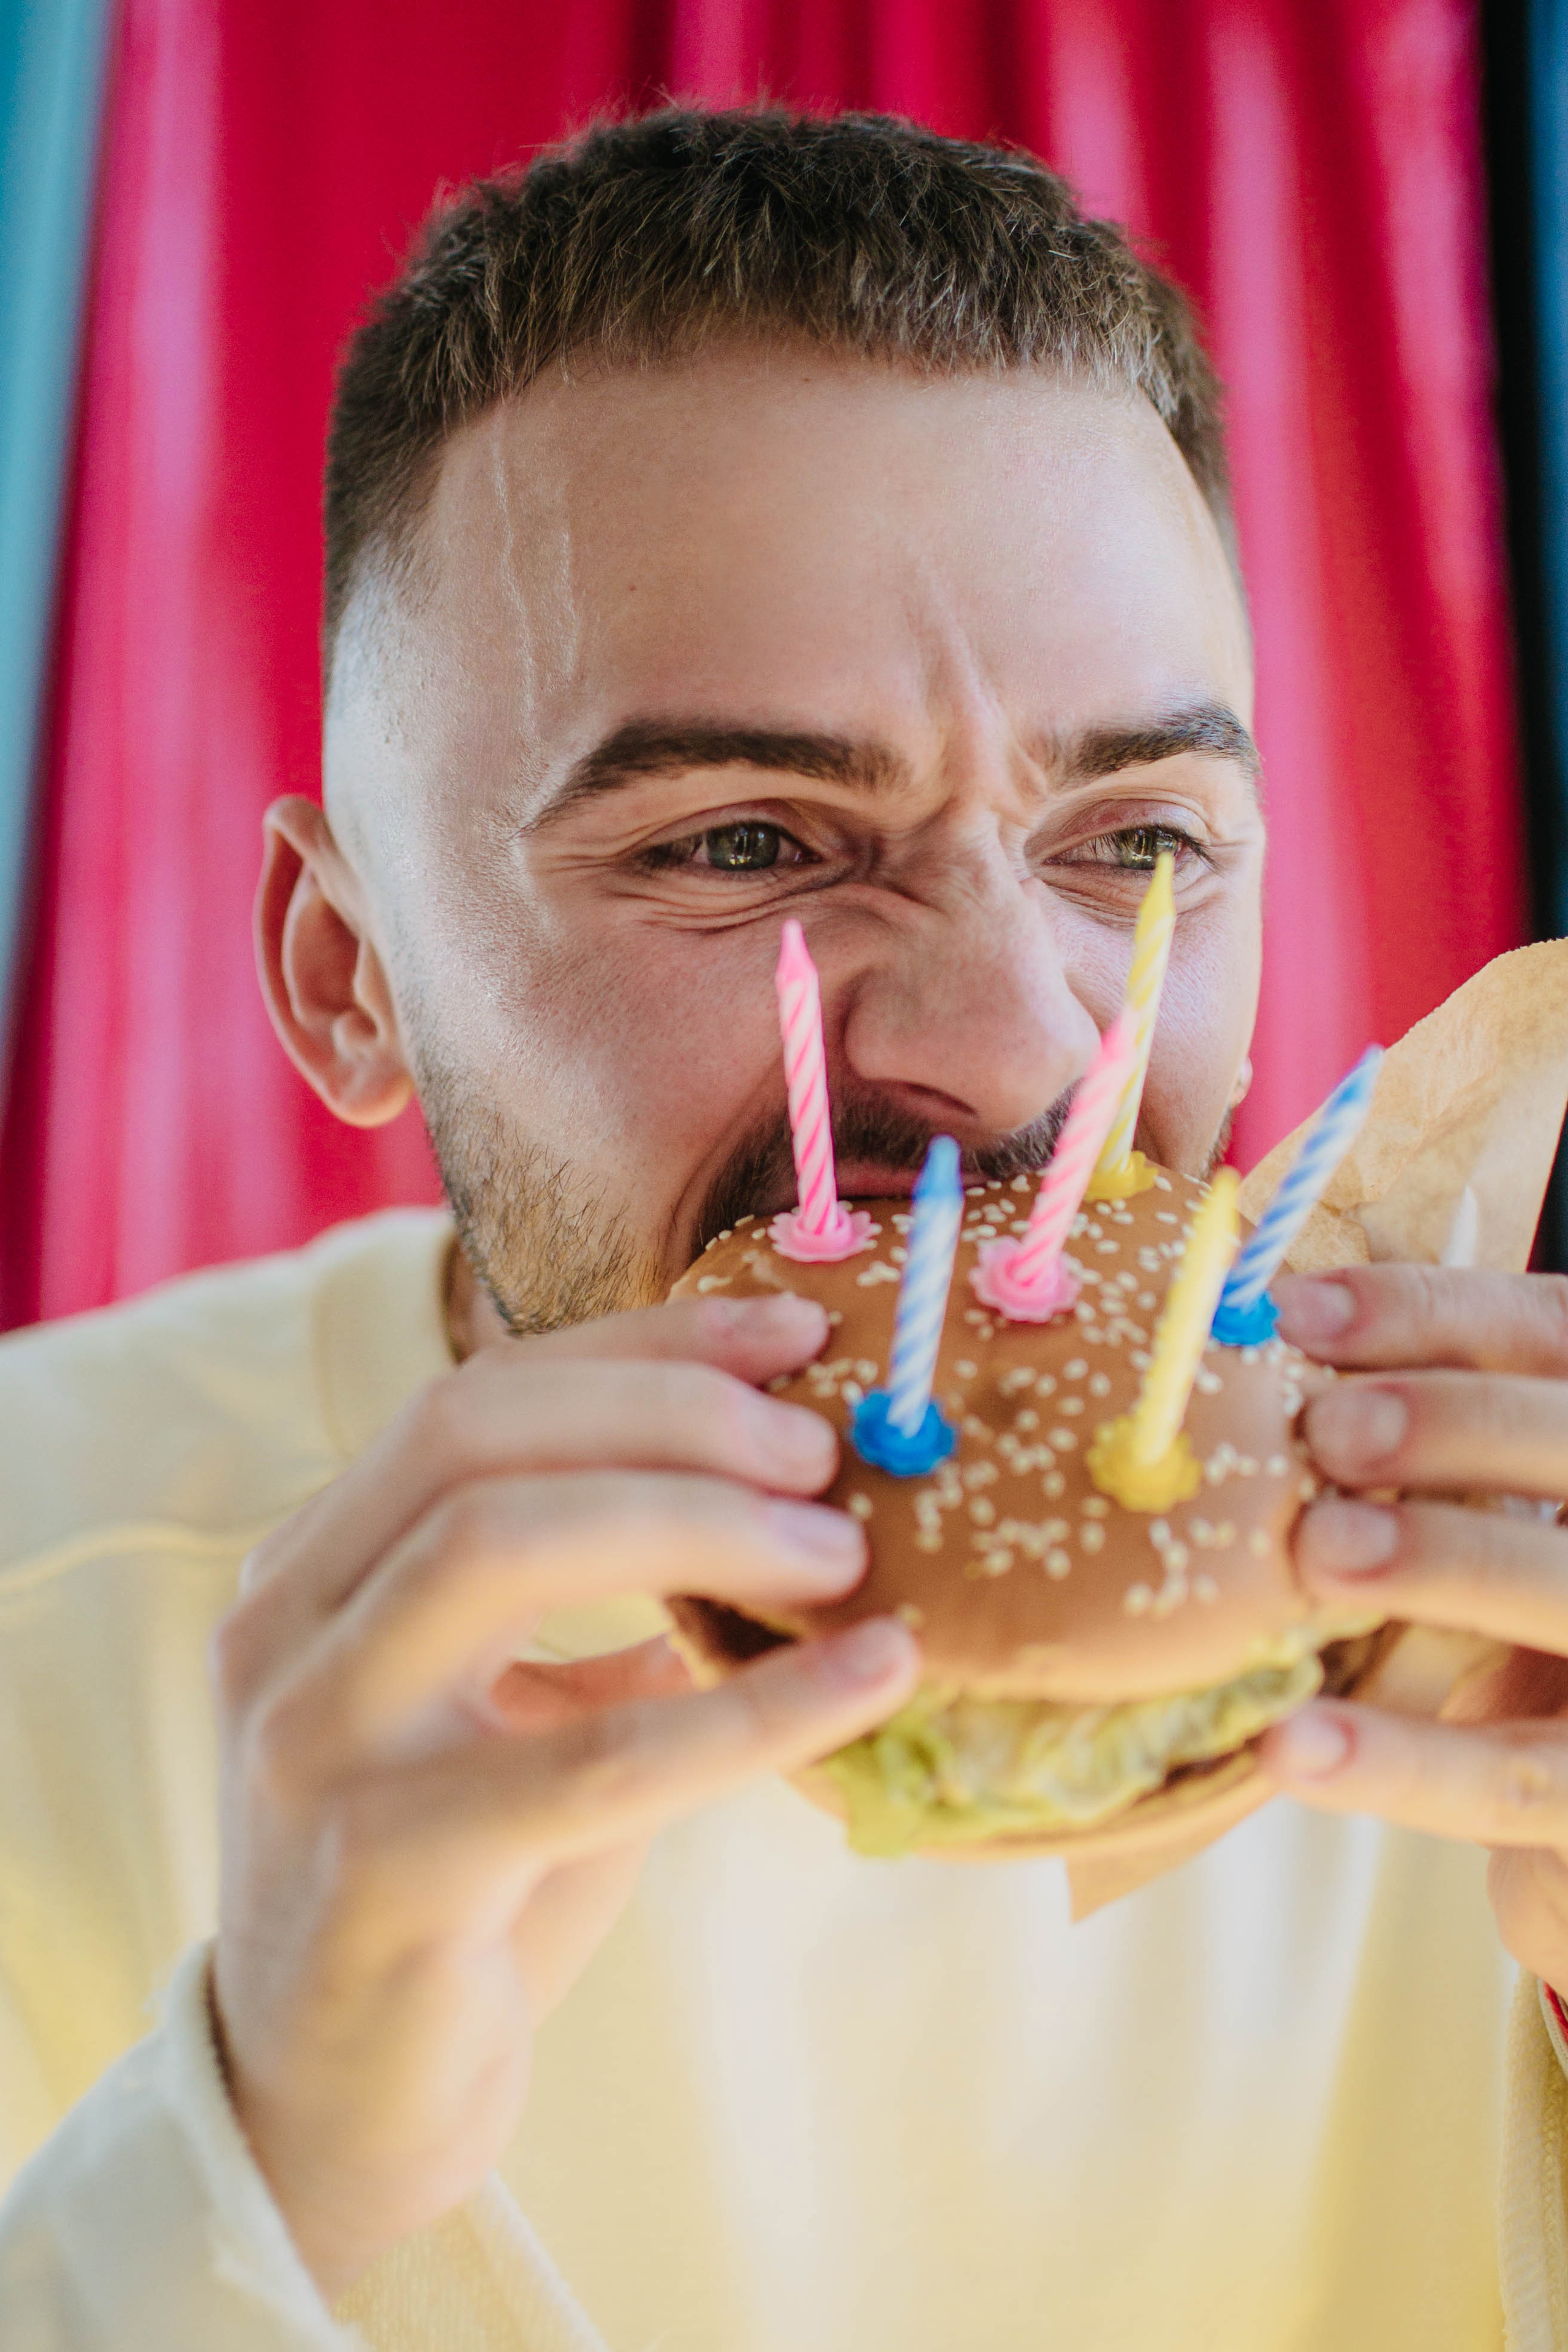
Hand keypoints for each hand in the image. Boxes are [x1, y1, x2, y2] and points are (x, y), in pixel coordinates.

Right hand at [208, 1291, 919, 2297]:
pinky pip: (594, 1759)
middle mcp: (286, 1627)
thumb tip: (802, 1502)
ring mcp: (316, 1743)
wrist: (334, 2107)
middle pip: (473, 1434)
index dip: (646, 1344)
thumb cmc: (454, 1886)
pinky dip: (754, 1707)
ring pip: (500, 1545)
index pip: (480, 1393)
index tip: (794, 1335)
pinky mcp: (382, 1872)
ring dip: (699, 1521)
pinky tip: (874, 1677)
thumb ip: (609, 1603)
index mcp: (315, 1563)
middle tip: (823, 1453)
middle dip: (670, 1414)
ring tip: (842, 1554)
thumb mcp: (520, 1712)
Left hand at [1257, 1265, 1567, 1989]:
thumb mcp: (1463, 1513)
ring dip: (1444, 1561)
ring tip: (1318, 1551)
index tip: (1295, 1313)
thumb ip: (1392, 1440)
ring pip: (1566, 1594)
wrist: (1560, 1811)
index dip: (1431, 1315)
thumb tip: (1236, 1344)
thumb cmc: (1494, 1626)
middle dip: (1453, 1424)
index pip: (1549, 1335)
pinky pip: (1518, 1780)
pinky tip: (1292, 1743)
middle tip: (1325, 1432)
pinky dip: (1403, 1764)